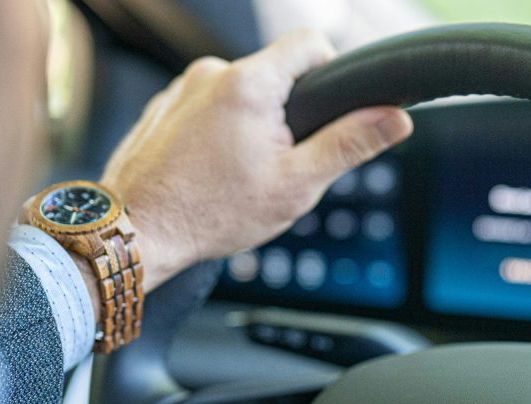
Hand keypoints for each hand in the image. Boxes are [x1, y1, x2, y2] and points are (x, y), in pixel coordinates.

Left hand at [100, 29, 412, 290]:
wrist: (135, 233)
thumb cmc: (210, 213)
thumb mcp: (296, 185)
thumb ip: (350, 144)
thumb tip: (395, 118)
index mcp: (250, 84)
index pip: (310, 43)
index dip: (331, 71)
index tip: (330, 108)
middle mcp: (211, 72)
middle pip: (275, 75)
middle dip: (287, 115)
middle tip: (279, 165)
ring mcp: (181, 88)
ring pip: (240, 94)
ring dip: (250, 126)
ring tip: (238, 176)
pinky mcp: (162, 107)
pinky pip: (207, 108)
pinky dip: (217, 134)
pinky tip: (210, 173)